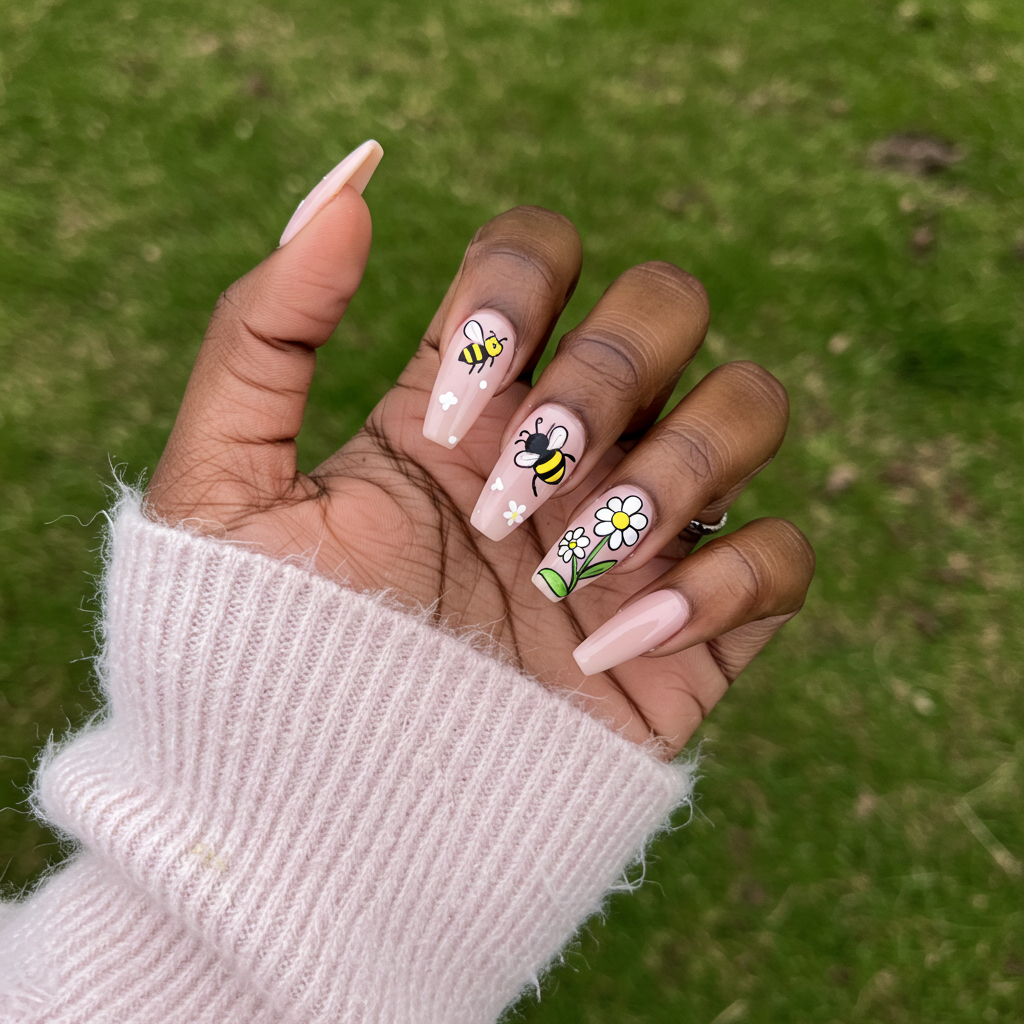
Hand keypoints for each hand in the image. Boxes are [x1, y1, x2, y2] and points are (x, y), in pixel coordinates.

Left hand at [148, 173, 813, 758]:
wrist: (315, 826)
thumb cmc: (255, 661)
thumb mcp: (222, 490)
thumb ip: (262, 333)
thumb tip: (349, 190)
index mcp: (462, 400)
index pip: (539, 249)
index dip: (513, 288)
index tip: (449, 405)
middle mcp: (562, 445)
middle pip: (668, 303)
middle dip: (605, 373)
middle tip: (516, 484)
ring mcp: (635, 532)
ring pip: (751, 406)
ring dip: (679, 463)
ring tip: (579, 560)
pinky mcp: (690, 632)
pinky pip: (780, 558)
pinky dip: (721, 583)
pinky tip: (610, 647)